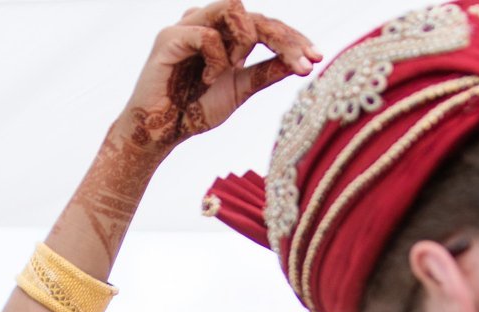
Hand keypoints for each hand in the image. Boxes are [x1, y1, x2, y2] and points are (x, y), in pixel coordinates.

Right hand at [119, 2, 320, 151]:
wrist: (160, 132)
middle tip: (304, 64)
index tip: (318, 59)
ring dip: (244, 41)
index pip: (266, 25)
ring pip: (233, 8)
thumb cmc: (196, 109)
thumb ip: (267, 73)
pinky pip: (206, 35)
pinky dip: (216, 59)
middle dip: (284, 38)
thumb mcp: (241, 89)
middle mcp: (208, 21)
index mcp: (225, 33)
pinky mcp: (169, 37)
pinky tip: (208, 79)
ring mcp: (188, 24)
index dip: (293, 40)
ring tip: (234, 68)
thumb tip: (303, 63)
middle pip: (255, 13)